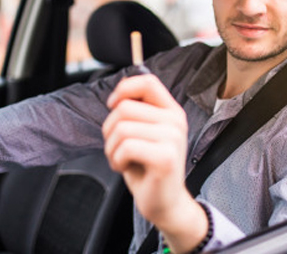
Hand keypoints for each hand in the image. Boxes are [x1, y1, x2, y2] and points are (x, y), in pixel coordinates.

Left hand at [103, 74, 207, 252]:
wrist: (165, 203)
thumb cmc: (148, 168)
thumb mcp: (144, 133)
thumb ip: (137, 113)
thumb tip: (117, 97)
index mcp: (172, 111)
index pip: (148, 82)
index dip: (124, 88)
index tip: (113, 105)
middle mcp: (176, 121)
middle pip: (125, 107)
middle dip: (109, 130)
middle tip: (117, 148)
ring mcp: (173, 138)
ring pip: (121, 128)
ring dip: (111, 148)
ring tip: (122, 159)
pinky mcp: (165, 158)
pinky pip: (126, 147)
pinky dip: (116, 160)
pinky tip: (125, 168)